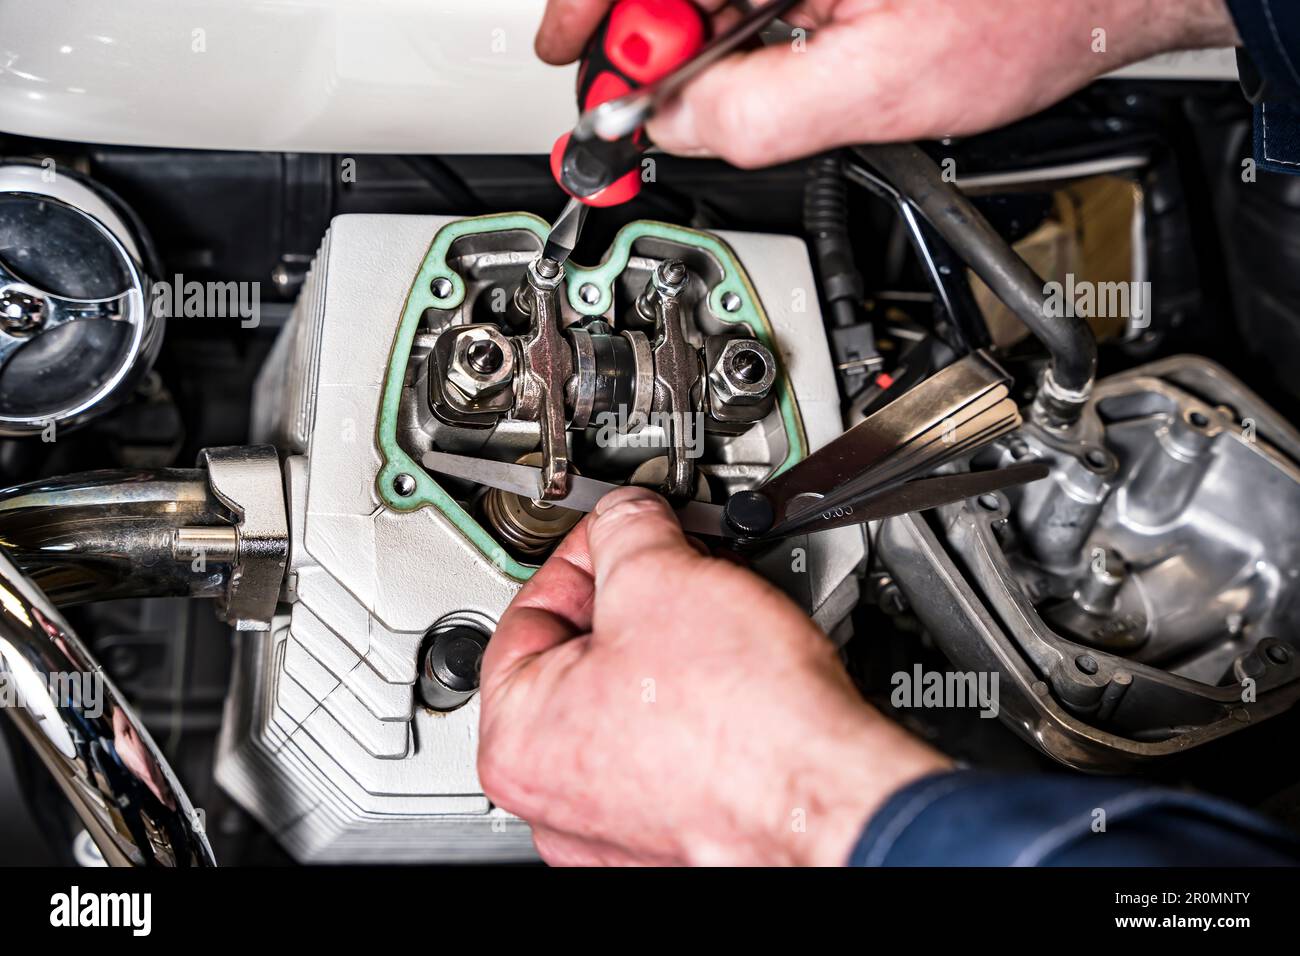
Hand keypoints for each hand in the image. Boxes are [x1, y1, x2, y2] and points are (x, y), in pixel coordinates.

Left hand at [477, 486, 949, 865]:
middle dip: (634, 603)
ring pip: (627, 706)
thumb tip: (625, 517)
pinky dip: (694, 712)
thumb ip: (626, 528)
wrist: (830, 799)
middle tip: (680, 575)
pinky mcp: (674, 835)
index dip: (586, 553)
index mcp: (515, 741)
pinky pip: (667, 751)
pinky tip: (733, 686)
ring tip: (717, 630)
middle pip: (579, 661)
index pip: (530, 610)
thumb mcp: (662, 576)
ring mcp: (614, 827)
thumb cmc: (744, 724)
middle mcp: (553, 799)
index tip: (624, 534)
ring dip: (668, 654)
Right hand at [536, 0, 1239, 167]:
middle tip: (633, 102)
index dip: (591, 15)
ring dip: (689, 43)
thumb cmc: (1034, 7)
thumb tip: (673, 129)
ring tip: (701, 98)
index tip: (572, 61)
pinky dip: (733, 31)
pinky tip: (750, 64)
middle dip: (639, 39)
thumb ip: (760, 113)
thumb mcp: (886, 87)